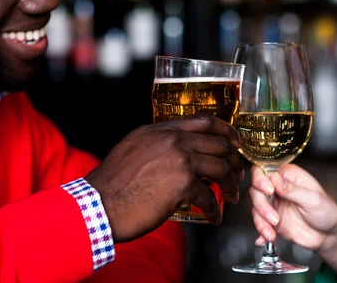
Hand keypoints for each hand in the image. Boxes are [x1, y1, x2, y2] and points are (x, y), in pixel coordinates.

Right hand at [86, 113, 243, 242]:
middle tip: (238, 174)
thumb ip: (158, 144)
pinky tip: (215, 216)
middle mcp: (173, 140)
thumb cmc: (112, 183)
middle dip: (234, 160)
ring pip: (220, 168)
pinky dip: (216, 209)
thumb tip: (180, 151)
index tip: (236, 141)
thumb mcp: (133, 148)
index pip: (203, 121)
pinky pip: (209, 196)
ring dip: (230, 185)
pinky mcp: (182, 185)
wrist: (98, 204)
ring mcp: (179, 160)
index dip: (226, 130)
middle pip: (219, 144)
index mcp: (161, 130)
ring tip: (232, 196)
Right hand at [250, 164, 336, 252]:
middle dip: (261, 205)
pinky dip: (260, 232)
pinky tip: (263, 239)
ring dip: (261, 222)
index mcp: (289, 176)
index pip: (265, 171)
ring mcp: (274, 204)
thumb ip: (293, 190)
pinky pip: (259, 224)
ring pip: (255, 208)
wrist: (329, 236)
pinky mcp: (271, 220)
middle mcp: (278, 188)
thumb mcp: (313, 200)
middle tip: (274, 219)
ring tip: (272, 233)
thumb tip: (275, 178)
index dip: (261, 180)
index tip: (269, 191)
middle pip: (256, 190)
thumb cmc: (327, 212)